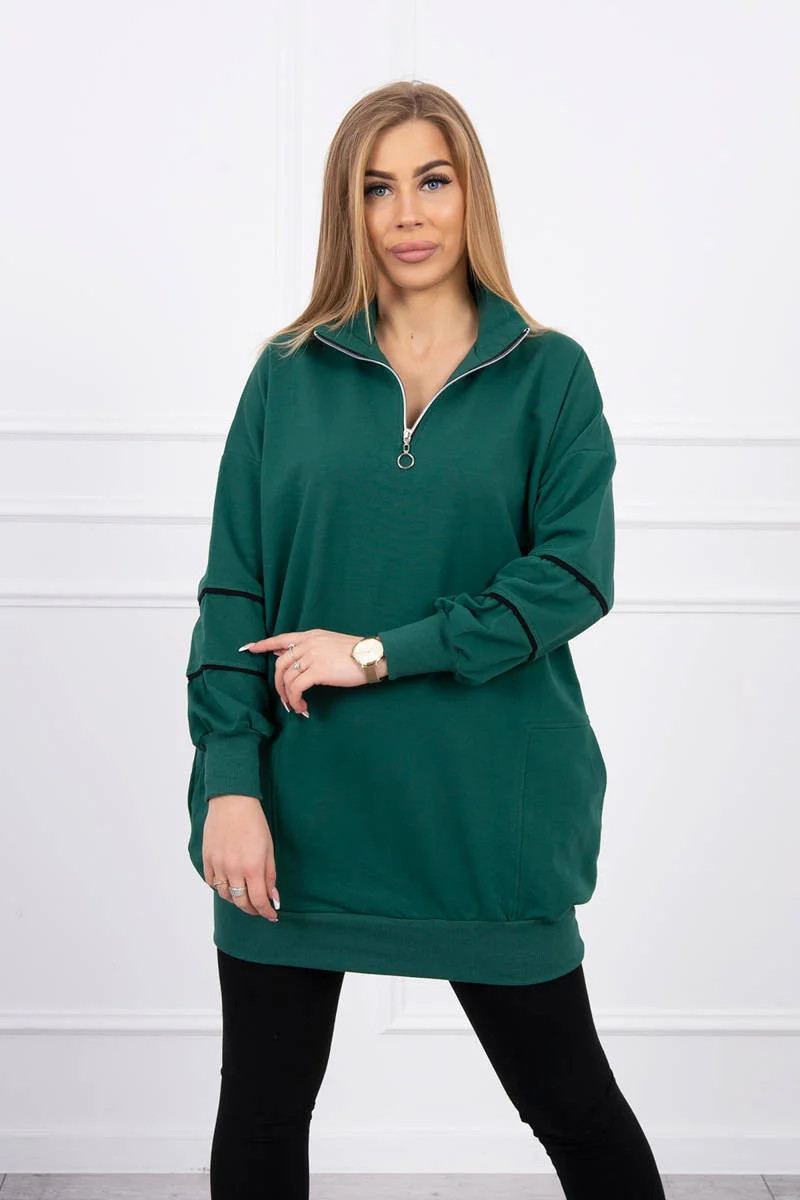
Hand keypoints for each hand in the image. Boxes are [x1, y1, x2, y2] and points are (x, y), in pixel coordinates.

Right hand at [203, 794, 279, 920]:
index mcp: (253, 867)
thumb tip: (273, 897)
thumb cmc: (254, 823)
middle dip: (252, 909)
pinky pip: (212, 882)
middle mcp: (233, 870)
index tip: (271, 915)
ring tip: (245, 895)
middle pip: (241, 902)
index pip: (259, 901)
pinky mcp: (206, 859)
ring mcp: (218, 865)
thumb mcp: (269, 849)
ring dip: (236, 900)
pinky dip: (221, 887)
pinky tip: (229, 884)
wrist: (232, 803)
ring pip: (225, 895)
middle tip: (259, 908)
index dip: (266, 912)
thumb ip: (270, 875)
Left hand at [239, 630, 369, 715]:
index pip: (281, 638)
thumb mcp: (329, 644)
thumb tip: (291, 657)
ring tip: (296, 706)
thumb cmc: (355, 653)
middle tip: (284, 699)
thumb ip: (311, 648)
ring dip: (288, 696)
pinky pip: (297, 688)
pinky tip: (303, 706)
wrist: (372, 655)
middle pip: (280, 664)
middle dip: (278, 685)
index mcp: (310, 636)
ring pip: (287, 678)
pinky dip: (296, 700)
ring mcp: (312, 656)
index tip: (249, 649)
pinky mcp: (318, 671)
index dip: (263, 644)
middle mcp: (308, 644)